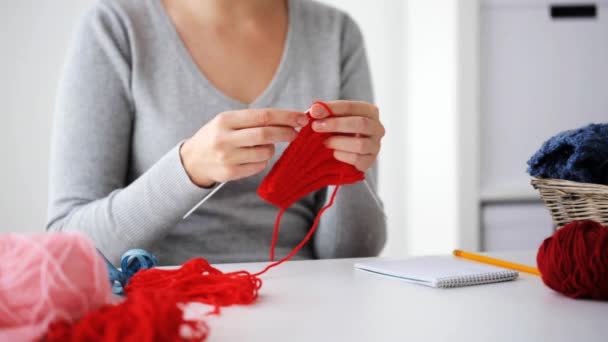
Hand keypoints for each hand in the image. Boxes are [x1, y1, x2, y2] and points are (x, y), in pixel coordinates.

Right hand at [180, 108, 309, 186]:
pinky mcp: (230, 173)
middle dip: (286, 132)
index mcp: (225, 120)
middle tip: (296, 133)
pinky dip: (263, 160)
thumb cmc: (217, 136)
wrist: (193, 160)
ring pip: (265, 152)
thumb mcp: (227, 121)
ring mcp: (227, 157)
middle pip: (266, 134)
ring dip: (272, 148)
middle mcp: (224, 138)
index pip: (263, 116)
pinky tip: (254, 157)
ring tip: (265, 146)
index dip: (285, 117)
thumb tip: (289, 119)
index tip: (301, 118)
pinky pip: (259, 166)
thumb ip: (253, 120)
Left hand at [310, 100, 384, 171]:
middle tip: (316, 126)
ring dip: (338, 142)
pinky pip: (357, 159)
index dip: (332, 108)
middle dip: (336, 124)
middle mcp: (377, 128)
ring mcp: (375, 146)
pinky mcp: (369, 161)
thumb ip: (323, 112)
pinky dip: (342, 156)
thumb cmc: (336, 130)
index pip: (352, 107)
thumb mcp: (331, 117)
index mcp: (369, 111)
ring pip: (360, 144)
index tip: (314, 112)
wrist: (340, 153)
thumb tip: (315, 109)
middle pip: (361, 123)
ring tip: (324, 142)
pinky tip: (333, 153)